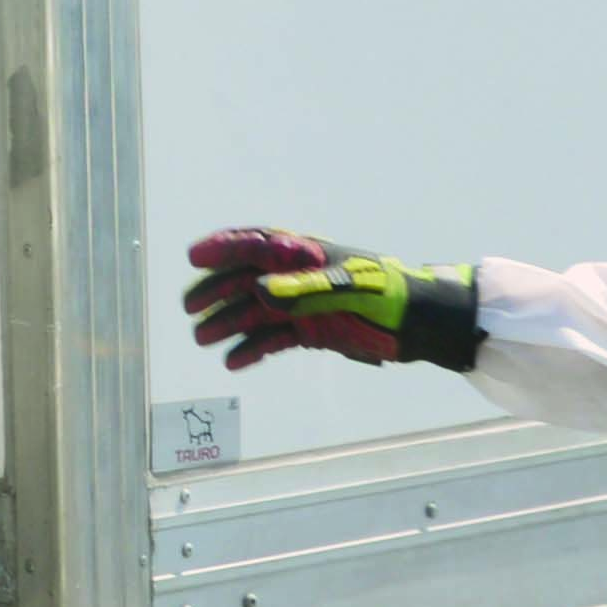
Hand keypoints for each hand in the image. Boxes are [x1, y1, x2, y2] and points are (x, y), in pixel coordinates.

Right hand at [179, 228, 483, 371]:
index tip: (194, 256)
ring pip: (254, 312)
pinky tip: (233, 361)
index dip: (223, 248)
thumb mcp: (347, 288)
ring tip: (202, 337)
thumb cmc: (385, 294)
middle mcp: (297, 279)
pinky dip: (253, 349)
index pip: (256, 245)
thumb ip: (303, 289)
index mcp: (305, 256)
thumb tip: (259, 292)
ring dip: (227, 323)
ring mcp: (302, 306)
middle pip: (246, 280)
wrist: (416, 325)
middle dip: (216, 291)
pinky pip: (273, 339)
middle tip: (189, 308)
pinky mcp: (311, 332)